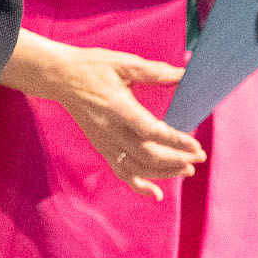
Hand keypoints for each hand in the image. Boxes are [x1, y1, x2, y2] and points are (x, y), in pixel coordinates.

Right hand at [0, 31, 204, 200]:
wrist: (58, 78)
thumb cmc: (91, 66)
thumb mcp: (124, 63)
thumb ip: (156, 72)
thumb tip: (186, 75)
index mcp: (116, 107)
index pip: (149, 131)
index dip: (174, 141)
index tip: (195, 146)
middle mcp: (109, 129)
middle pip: (146, 155)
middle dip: (176, 160)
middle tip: (199, 157)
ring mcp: (104, 141)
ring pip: (137, 167)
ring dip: (164, 172)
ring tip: (187, 170)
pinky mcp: (101, 147)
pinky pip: (120, 171)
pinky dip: (139, 185)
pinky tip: (156, 194)